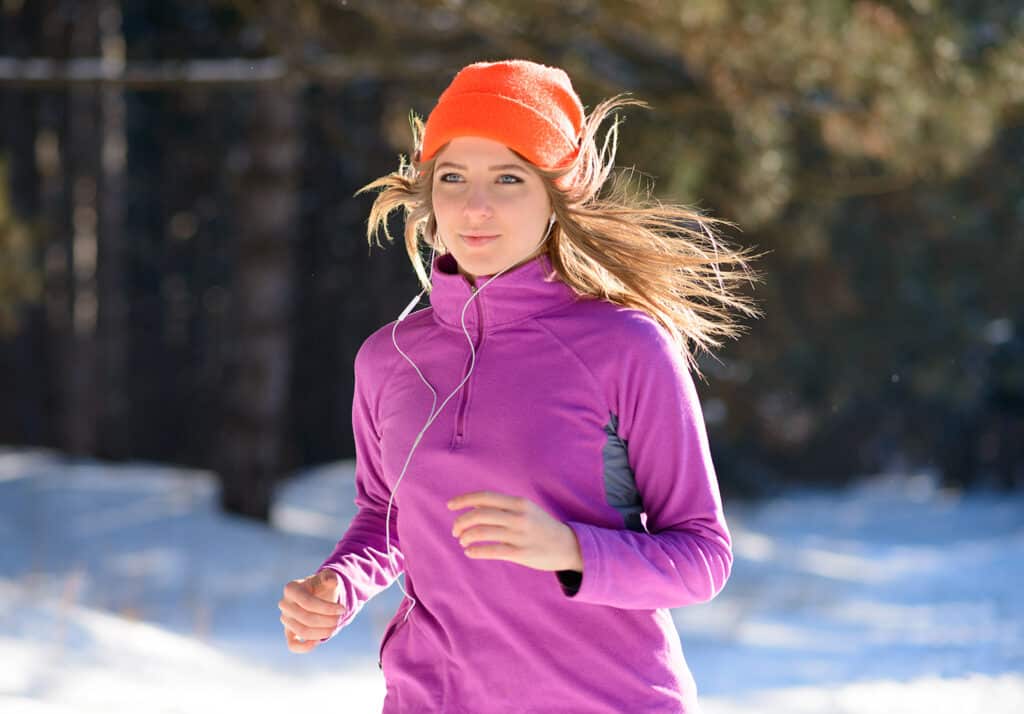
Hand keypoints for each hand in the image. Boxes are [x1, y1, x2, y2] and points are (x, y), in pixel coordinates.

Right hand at [278, 569, 346, 652]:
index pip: (308, 602)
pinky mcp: (288, 632)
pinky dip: (305, 647)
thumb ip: (330, 577)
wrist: (319, 595)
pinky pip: (292, 645)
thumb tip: (332, 581)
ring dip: (322, 632)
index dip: (327, 608)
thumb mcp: (328, 578)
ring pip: (302, 631)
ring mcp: (285, 619)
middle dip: (327, 620)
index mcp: (291, 589)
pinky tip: (318, 641)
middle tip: (339, 619)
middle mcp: (284, 604)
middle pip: (306, 618)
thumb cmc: (323, 586)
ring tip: (334, 626)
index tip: (343, 609)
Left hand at [447, 491, 583, 572]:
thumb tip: (474, 505)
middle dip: (461, 522)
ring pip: (482, 533)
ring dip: (466, 537)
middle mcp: (518, 516)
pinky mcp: (520, 553)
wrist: (568, 546)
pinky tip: (470, 552)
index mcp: (518, 503)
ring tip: (463, 541)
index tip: (450, 506)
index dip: (464, 500)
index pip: (485, 497)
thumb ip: (503, 507)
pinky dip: (476, 551)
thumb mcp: (526, 510)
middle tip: (455, 530)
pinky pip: (491, 551)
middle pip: (479, 515)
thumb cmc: (542, 526)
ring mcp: (519, 535)